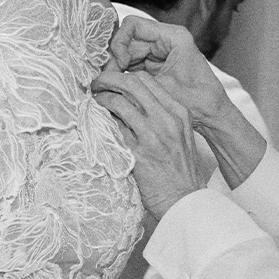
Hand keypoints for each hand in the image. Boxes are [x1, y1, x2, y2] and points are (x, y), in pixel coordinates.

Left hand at [93, 70, 206, 218]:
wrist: (185, 201)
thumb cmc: (181, 172)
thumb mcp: (181, 137)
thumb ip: (163, 118)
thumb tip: (134, 104)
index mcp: (179, 113)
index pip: (147, 80)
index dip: (125, 76)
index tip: (113, 82)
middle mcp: (167, 120)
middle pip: (132, 83)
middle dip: (109, 78)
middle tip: (96, 83)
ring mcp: (152, 135)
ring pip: (120, 102)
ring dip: (102, 98)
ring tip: (94, 101)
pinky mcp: (138, 153)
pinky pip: (114, 127)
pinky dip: (102, 120)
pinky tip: (96, 122)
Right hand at [105, 14, 227, 126]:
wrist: (213, 116)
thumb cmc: (198, 101)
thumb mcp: (162, 88)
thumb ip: (134, 78)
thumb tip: (106, 76)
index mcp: (174, 36)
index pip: (133, 25)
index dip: (119, 42)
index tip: (119, 63)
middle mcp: (166, 40)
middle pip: (128, 40)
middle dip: (116, 59)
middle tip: (108, 79)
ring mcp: (161, 52)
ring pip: (128, 53)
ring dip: (118, 68)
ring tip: (111, 85)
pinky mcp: (157, 65)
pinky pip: (134, 64)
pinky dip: (125, 74)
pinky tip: (119, 86)